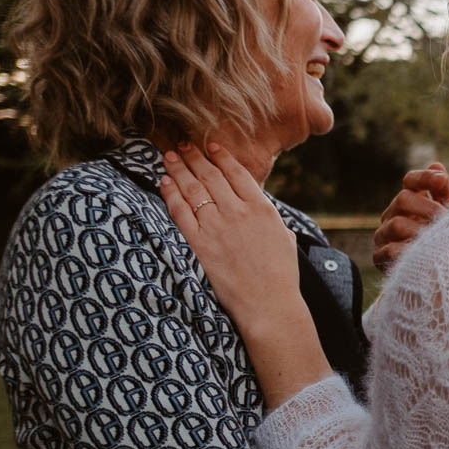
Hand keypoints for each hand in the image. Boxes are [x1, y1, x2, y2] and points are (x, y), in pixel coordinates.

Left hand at [160, 143, 298, 327]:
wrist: (269, 305)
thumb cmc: (281, 275)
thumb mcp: (284, 237)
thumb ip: (269, 217)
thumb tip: (259, 206)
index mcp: (261, 208)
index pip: (236, 172)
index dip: (220, 155)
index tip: (209, 145)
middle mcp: (238, 212)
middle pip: (210, 175)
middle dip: (194, 156)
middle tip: (182, 143)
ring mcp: (217, 227)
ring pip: (193, 189)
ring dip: (179, 169)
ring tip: (168, 155)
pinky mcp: (200, 244)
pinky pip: (180, 212)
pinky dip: (170, 194)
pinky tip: (164, 182)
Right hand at [372, 164, 448, 272]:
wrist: (433, 275)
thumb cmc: (441, 240)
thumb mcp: (446, 216)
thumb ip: (442, 193)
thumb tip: (437, 165)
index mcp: (409, 201)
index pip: (410, 181)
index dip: (424, 177)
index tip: (442, 180)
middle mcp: (392, 214)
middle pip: (403, 199)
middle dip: (428, 209)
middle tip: (448, 221)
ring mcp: (383, 235)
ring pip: (397, 225)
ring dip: (421, 232)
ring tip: (439, 241)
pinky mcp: (378, 257)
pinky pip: (390, 251)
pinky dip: (409, 252)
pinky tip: (425, 256)